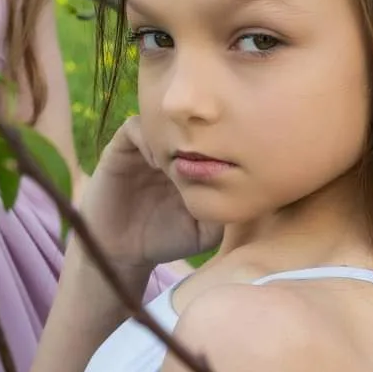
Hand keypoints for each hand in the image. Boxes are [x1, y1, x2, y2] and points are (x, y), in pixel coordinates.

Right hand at [76, 115, 222, 277]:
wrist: (122, 252)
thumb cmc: (167, 240)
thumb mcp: (207, 231)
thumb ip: (226, 210)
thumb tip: (250, 190)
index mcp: (194, 162)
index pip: (212, 134)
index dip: (221, 141)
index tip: (226, 162)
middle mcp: (171, 149)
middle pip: (190, 120)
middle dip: (199, 134)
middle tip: (205, 157)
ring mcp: (146, 146)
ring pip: (164, 119)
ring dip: (173, 136)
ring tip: (180, 162)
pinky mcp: (121, 148)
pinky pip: (135, 127)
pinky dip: (147, 139)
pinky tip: (156, 164)